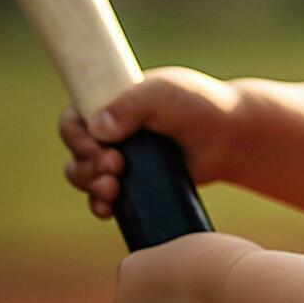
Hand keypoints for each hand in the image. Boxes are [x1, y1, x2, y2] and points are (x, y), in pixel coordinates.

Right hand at [59, 67, 247, 218]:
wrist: (230, 137)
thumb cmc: (199, 105)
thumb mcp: (164, 93)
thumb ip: (131, 103)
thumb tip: (98, 128)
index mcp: (111, 102)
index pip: (73, 120)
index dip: (75, 137)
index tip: (96, 147)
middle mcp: (111, 131)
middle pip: (76, 153)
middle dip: (87, 166)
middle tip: (116, 167)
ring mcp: (122, 158)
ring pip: (85, 176)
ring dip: (90, 186)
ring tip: (113, 188)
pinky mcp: (135, 183)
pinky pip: (104, 198)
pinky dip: (99, 205)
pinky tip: (108, 209)